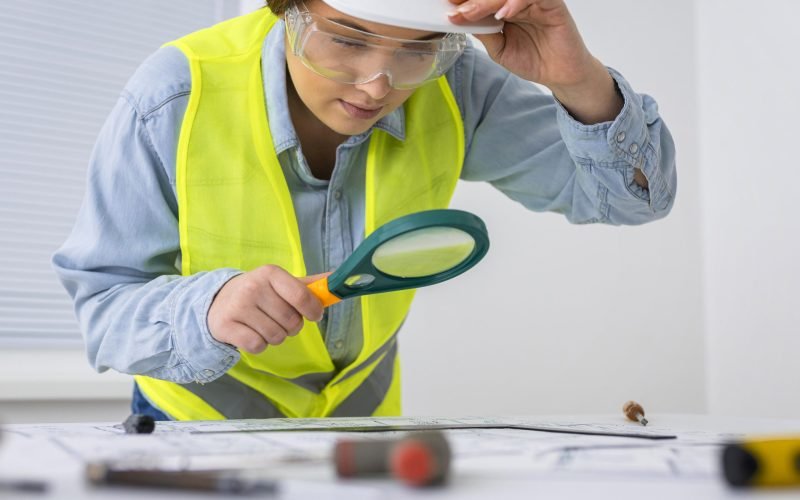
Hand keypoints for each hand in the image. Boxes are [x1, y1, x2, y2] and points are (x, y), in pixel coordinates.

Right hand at [208, 265, 327, 353]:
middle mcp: (253, 287)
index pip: (301, 295)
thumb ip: (309, 285)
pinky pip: (258, 346)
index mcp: (270, 273)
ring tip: (264, 325)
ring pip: (276, 336)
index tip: (314, 316)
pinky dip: (259, 345)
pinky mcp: (225, 326)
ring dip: (276, 336)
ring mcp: (238, 307)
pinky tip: (251, 333)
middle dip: (292, 326)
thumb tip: (338, 281)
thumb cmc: (258, 293)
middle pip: (291, 321)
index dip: (313, 310)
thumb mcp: (281, 284)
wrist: (217, 302)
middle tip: (280, 320)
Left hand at [448, 0, 622, 123]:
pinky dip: (516, 3)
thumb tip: (459, 19)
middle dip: (471, 1)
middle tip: (455, 9)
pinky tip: (503, 14)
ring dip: (487, 2)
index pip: (483, 0)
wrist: (560, 75)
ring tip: (471, 13)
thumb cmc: (533, 59)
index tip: (447, 6)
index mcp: (505, 9)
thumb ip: (483, 32)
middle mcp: (518, 2)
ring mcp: (535, 1)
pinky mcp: (552, 5)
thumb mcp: (499, 49)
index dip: (465, 1)